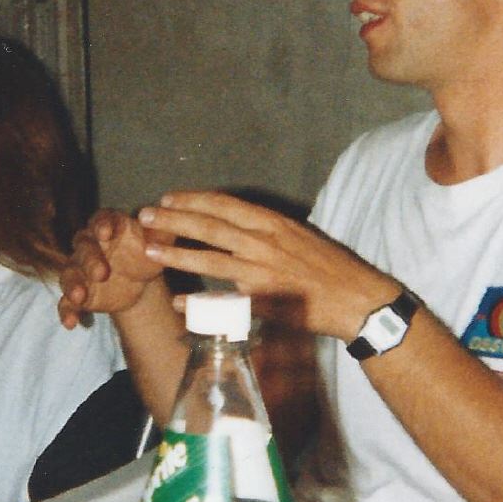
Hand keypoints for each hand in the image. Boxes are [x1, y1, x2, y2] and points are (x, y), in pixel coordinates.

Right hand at [58, 209, 167, 326]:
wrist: (139, 281)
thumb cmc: (146, 253)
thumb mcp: (158, 243)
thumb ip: (161, 234)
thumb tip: (164, 219)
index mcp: (108, 226)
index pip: (101, 220)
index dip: (102, 225)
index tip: (106, 233)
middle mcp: (89, 245)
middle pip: (84, 248)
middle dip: (91, 260)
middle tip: (102, 273)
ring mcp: (81, 270)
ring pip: (70, 274)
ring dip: (72, 285)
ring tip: (79, 297)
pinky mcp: (78, 293)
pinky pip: (66, 301)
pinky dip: (67, 311)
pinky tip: (70, 323)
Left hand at [138, 190, 397, 340]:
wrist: (357, 299)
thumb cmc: (330, 267)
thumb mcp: (298, 235)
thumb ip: (266, 231)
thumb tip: (236, 225)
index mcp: (272, 223)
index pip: (224, 204)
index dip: (192, 200)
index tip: (168, 199)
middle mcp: (263, 242)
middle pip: (209, 226)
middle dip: (173, 220)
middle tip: (145, 217)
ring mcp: (262, 272)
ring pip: (210, 259)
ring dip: (177, 254)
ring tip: (150, 252)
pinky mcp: (264, 302)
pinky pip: (224, 301)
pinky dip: (198, 302)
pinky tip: (178, 302)